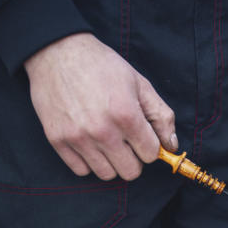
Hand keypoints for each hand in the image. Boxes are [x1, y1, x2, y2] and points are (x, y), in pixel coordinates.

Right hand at [24, 33, 177, 180]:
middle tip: (126, 141)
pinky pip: (81, 170)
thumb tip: (171, 145)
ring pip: (107, 174)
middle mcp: (102, 131)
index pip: (150, 155)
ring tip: (107, 141)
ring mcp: (78, 138)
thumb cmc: (102, 66)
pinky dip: (88, 161)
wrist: (56, 52)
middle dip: (134, 158)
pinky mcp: (57, 140)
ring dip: (111, 162)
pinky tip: (90, 143)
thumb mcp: (140, 84)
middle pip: (131, 172)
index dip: (150, 146)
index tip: (142, 135)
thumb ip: (161, 116)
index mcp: (126, 115)